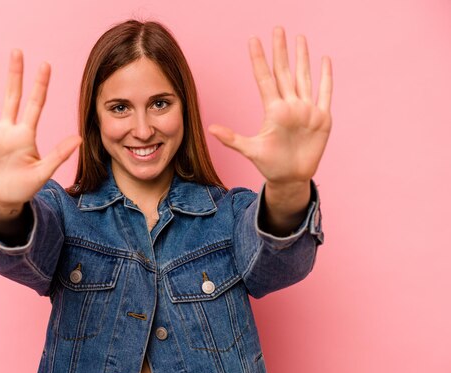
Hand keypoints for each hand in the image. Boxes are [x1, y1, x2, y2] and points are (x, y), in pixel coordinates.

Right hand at [0, 49, 81, 218]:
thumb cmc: (23, 188)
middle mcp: (7, 130)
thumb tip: (79, 138)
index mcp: (25, 135)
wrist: (1, 202)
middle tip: (17, 51)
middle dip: (14, 74)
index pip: (35, 104)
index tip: (45, 64)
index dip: (40, 85)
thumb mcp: (42, 173)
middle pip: (11, 96)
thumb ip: (58, 155)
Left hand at [209, 27, 331, 186]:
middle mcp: (290, 105)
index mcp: (273, 110)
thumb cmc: (270, 164)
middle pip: (285, 72)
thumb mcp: (250, 150)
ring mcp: (306, 110)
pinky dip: (326, 77)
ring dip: (302, 58)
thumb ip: (232, 138)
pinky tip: (324, 60)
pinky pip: (325, 93)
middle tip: (277, 28)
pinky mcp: (321, 118)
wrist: (290, 178)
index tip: (253, 40)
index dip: (259, 59)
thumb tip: (210, 128)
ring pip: (304, 77)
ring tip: (299, 38)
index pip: (265, 78)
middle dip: (281, 51)